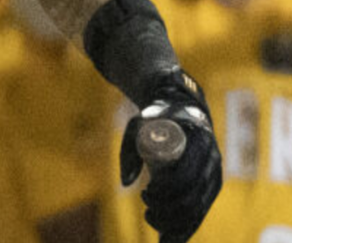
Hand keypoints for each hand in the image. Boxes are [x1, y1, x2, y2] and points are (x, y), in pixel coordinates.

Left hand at [119, 69, 221, 242]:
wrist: (182, 110)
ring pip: (197, 211)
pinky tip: (168, 240)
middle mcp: (213, 163)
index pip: (186, 177)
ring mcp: (213, 178)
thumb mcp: (139, 124)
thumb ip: (129, 149)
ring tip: (150, 218)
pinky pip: (200, 213)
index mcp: (200, 143)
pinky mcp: (209, 189)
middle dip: (167, 210)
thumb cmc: (157, 116)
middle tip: (145, 204)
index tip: (146, 191)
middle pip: (192, 199)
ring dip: (173, 223)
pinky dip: (185, 230)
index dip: (166, 191)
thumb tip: (126, 183)